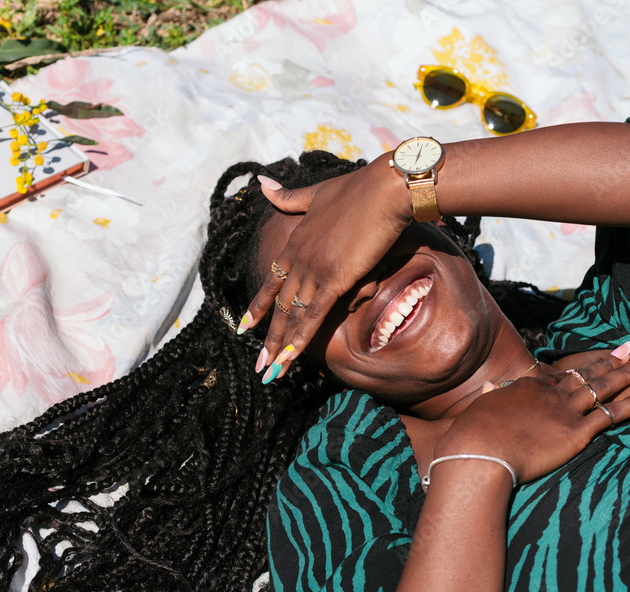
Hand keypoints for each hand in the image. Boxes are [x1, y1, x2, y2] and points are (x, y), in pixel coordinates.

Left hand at [243, 154, 410, 377]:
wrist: (385, 189)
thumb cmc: (360, 189)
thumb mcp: (317, 193)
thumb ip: (289, 196)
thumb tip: (260, 182)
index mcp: (296, 240)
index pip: (272, 279)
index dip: (258, 306)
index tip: (245, 326)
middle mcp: (300, 257)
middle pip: (279, 304)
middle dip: (267, 337)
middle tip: (258, 363)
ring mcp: (315, 269)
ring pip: (292, 315)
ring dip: (279, 346)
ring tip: (269, 371)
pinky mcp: (335, 278)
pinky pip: (312, 315)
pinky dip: (299, 339)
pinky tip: (289, 359)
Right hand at [435, 350, 629, 484]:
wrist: (479, 449)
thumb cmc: (472, 436)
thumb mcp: (481, 410)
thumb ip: (492, 397)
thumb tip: (490, 389)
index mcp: (528, 387)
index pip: (561, 375)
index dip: (581, 366)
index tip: (593, 359)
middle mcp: (551, 393)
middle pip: (587, 374)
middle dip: (611, 360)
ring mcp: (565, 410)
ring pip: (604, 387)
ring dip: (629, 372)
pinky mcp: (576, 432)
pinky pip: (614, 414)